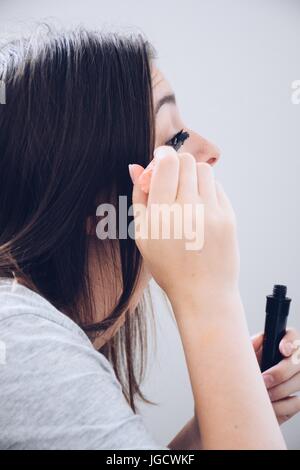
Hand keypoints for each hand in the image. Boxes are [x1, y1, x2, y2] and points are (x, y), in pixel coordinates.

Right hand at [129, 145, 239, 309]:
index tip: (160, 160)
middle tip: (171, 178)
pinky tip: (200, 207)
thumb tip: (136, 167)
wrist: (203, 292)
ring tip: (187, 193)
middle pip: (186, 162)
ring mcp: (211, 213)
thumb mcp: (143, 236)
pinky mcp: (228, 217)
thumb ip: (139, 198)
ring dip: (192, 175)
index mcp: (161, 215)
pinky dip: (207, 190)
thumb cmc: (168, 266)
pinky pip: (217, 187)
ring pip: (204, 170)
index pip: (167, 163)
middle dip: (176, 164)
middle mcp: (188, 210)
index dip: (162, 155)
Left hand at [252, 328, 299, 423]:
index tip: (282, 350)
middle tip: (263, 380)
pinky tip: (268, 405)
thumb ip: (252, 345)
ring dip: (278, 391)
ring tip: (262, 394)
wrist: (244, 391)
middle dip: (280, 372)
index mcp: (281, 344)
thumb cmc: (246, 368)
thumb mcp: (246, 355)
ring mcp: (298, 379)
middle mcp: (294, 359)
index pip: (294, 337)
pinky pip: (297, 402)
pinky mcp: (297, 399)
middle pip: (298, 362)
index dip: (291, 343)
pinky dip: (281, 406)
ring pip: (298, 383)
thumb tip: (259, 339)